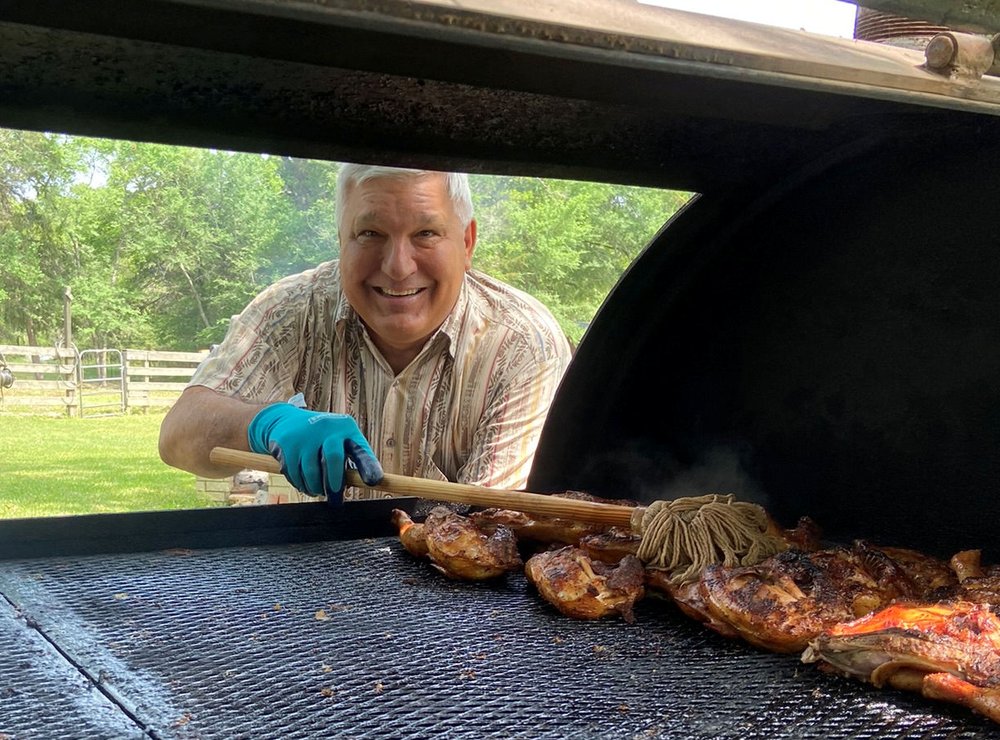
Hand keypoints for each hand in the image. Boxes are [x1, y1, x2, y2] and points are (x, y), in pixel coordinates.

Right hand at [247, 402, 382, 500]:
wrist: (286, 421)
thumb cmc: (322, 438)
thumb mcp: (339, 440)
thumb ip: (351, 459)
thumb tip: (364, 484)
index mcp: (346, 427)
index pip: (360, 448)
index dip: (368, 465)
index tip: (374, 481)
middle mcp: (327, 427)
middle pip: (333, 458)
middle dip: (335, 483)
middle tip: (335, 499)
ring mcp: (305, 434)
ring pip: (311, 471)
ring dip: (315, 487)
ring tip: (318, 491)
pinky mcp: (287, 443)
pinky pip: (294, 473)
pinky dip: (300, 484)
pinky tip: (304, 484)